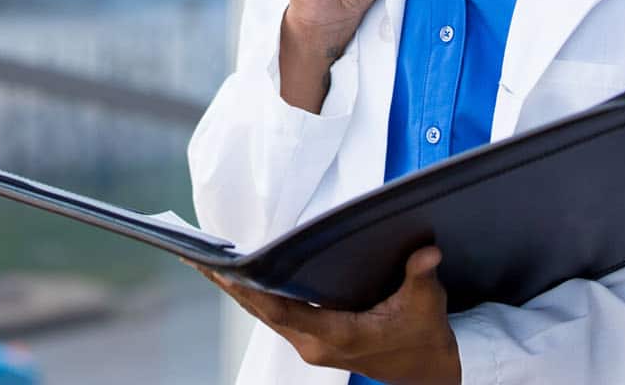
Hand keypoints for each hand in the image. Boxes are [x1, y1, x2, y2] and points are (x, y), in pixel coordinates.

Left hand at [186, 246, 460, 384]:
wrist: (428, 372)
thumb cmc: (423, 336)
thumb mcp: (426, 305)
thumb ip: (422, 276)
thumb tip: (426, 253)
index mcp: (335, 336)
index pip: (282, 311)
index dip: (251, 290)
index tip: (225, 271)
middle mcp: (314, 343)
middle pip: (261, 310)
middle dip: (229, 284)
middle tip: (196, 256)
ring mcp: (310, 343)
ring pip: (263, 313)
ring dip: (236, 289)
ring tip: (204, 261)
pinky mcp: (311, 339)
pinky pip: (273, 314)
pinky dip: (253, 295)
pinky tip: (237, 276)